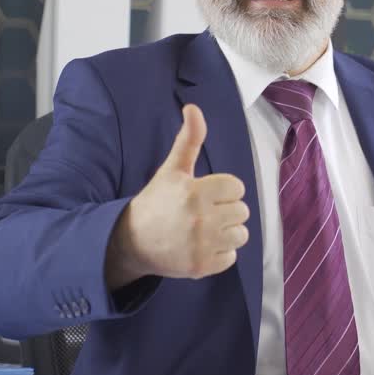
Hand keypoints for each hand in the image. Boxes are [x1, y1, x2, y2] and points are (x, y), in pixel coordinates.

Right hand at [106, 104, 249, 288]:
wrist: (132, 241)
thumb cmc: (156, 201)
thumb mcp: (171, 169)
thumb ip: (189, 139)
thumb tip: (193, 108)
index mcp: (195, 191)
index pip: (236, 188)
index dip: (223, 190)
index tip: (204, 194)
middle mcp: (200, 219)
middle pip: (242, 211)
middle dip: (226, 210)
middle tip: (203, 213)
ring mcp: (202, 245)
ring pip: (241, 234)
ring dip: (227, 232)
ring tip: (205, 230)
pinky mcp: (202, 266)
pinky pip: (231, 257)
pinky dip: (220, 253)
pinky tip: (201, 246)